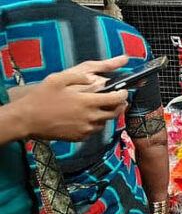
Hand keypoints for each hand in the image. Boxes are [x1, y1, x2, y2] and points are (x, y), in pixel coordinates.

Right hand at [13, 57, 129, 140]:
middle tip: (119, 99)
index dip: (123, 94)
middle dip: (120, 105)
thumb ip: (79, 77)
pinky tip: (88, 117)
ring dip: (107, 114)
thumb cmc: (41, 98)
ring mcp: (85, 129)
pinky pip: (94, 131)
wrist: (26, 120)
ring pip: (105, 122)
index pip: (116, 99)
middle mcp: (90, 117)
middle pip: (115, 112)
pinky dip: (95, 123)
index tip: (124, 90)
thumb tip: (95, 78)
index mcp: (87, 102)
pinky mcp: (79, 137)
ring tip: (102, 107)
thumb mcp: (58, 79)